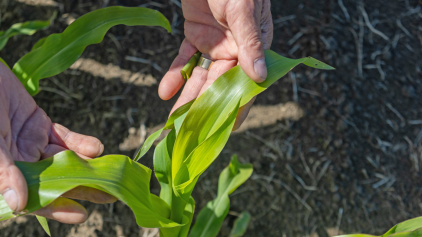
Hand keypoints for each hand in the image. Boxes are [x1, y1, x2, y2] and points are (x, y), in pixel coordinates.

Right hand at [0, 22, 115, 223]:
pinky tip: (96, 147)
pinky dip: (80, 144)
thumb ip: (1, 172)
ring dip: (86, 167)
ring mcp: (31, 144)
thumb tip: (18, 204)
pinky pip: (64, 139)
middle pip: (53, 182)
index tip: (81, 214)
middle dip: (80, 189)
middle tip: (109, 195)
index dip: (56, 207)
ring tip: (110, 172)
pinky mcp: (41, 126)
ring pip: (63, 161)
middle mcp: (18, 163)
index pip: (31, 198)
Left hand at [159, 0, 272, 128]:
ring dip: (186, 96)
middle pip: (218, 85)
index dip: (234, 107)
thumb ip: (250, 43)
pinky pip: (185, 58)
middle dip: (203, 107)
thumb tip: (261, 78)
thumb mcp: (243, 11)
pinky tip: (164, 91)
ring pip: (200, 76)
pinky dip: (175, 73)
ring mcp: (215, 43)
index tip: (222, 132)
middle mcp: (236, 50)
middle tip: (187, 131)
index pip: (245, 83)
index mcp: (254, 47)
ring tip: (172, 119)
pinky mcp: (195, 34)